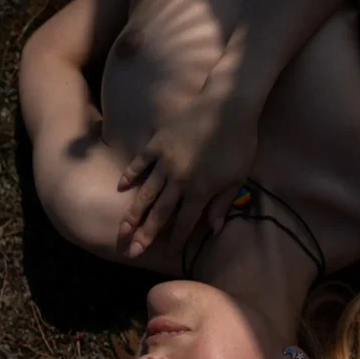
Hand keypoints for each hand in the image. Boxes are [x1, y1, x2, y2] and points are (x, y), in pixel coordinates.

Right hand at [116, 92, 257, 257]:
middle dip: (146, 234)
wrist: (227, 105)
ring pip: (145, 193)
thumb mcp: (237, 178)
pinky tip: (121, 188)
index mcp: (200, 191)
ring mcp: (165, 161)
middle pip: (159, 213)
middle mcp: (178, 180)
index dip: (176, 240)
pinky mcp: (157, 144)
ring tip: (122, 230)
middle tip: (131, 252)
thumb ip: (223, 204)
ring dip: (133, 214)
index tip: (167, 253)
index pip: (185, 222)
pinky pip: (140, 163)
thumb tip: (214, 230)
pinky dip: (130, 175)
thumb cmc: (238, 143)